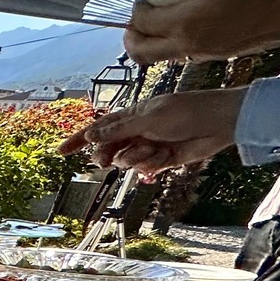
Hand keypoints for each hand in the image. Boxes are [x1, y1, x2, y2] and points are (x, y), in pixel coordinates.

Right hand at [58, 88, 247, 175]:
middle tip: (106, 160)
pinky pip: (145, 169)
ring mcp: (148, 146)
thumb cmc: (187, 112)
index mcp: (131, 115)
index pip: (98, 129)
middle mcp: (137, 131)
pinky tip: (168, 155)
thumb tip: (90, 137)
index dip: (78, 140)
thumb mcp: (148, 119)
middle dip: (107, 155)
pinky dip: (154, 165)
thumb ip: (118, 130)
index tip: (59, 152)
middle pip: (108, 150)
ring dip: (137, 158)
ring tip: (154, 149)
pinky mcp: (161, 161)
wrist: (220, 124)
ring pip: (126, 162)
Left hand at [126, 0, 279, 61]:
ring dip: (154, 39)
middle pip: (144, 53)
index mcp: (187, 24)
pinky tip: (191, 19)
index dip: (136, 8)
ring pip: (166, 56)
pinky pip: (188, 53)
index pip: (142, 24)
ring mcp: (210, 52)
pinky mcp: (225, 52)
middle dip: (133, 34)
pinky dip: (177, 40)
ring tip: (161, 15)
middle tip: (139, 14)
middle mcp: (193, 45)